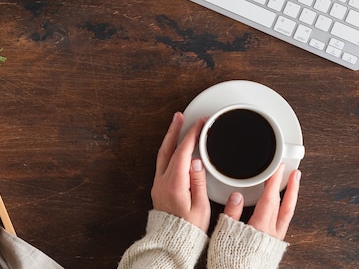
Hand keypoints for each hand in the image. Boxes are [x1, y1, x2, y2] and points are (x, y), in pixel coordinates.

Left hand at [151, 112, 210, 231]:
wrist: (171, 243)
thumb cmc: (188, 230)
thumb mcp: (200, 208)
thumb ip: (199, 182)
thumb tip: (197, 161)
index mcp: (174, 184)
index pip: (183, 152)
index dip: (192, 135)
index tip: (200, 123)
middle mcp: (163, 182)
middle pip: (167, 149)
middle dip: (175, 130)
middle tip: (181, 116)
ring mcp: (158, 184)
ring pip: (162, 155)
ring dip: (170, 139)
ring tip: (177, 126)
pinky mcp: (158, 188)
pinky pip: (162, 163)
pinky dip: (169, 150)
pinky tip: (175, 148)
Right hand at [223, 164, 300, 239]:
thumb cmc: (233, 257)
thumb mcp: (225, 233)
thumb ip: (231, 213)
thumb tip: (236, 196)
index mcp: (259, 228)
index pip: (269, 199)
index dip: (274, 182)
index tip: (278, 169)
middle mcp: (271, 234)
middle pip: (283, 205)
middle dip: (289, 187)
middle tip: (293, 173)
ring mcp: (275, 240)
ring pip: (287, 214)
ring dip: (292, 198)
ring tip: (294, 185)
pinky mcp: (275, 246)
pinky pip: (284, 223)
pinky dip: (287, 210)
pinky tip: (285, 206)